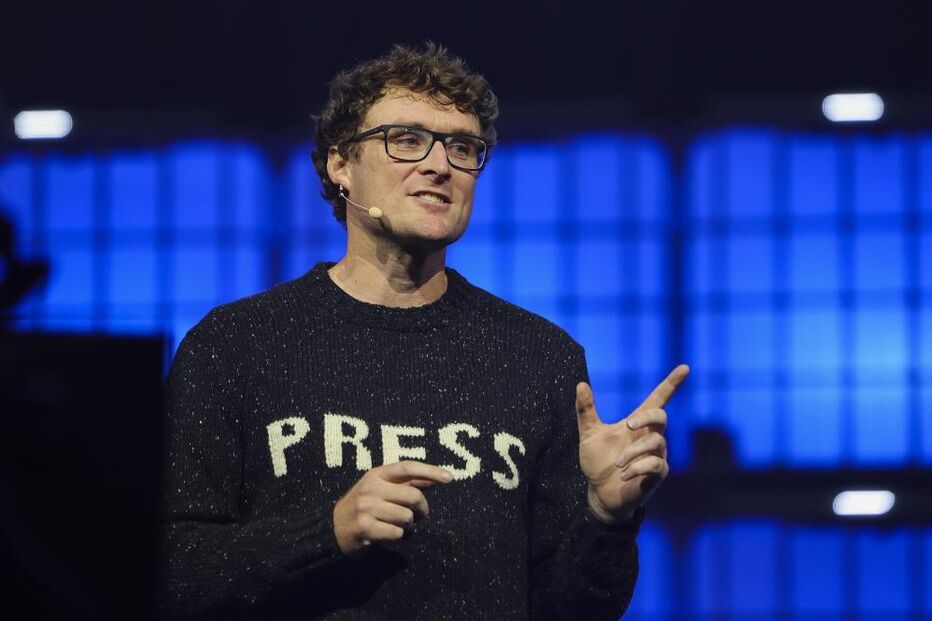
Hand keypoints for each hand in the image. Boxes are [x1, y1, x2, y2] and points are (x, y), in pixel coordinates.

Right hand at [333, 461, 452, 553]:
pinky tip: (389, 533)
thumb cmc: (363, 505)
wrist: (332, 528)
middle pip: (413, 496)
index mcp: (377, 474)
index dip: (430, 471)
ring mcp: (367, 508)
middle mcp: (371, 488)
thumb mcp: (380, 487)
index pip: (408, 467)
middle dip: (422, 509)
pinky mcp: (365, 528)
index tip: (449, 478)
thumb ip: (407, 482)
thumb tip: (438, 477)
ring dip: (409, 524)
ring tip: (398, 524)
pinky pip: (398, 533)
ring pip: (407, 517)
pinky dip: (399, 535)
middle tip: (418, 515)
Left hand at [575, 364, 688, 522]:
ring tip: (617, 463)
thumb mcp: (589, 434)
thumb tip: (580, 384)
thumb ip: (586, 410)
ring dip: (633, 452)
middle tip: (628, 425)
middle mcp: (650, 436)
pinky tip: (624, 474)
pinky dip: (637, 468)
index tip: (685, 367)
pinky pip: (655, 464)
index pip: (659, 399)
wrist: (599, 493)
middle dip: (647, 418)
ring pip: (656, 443)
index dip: (671, 383)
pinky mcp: (658, 474)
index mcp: (637, 423)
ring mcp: (656, 455)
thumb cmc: (597, 462)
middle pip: (661, 416)